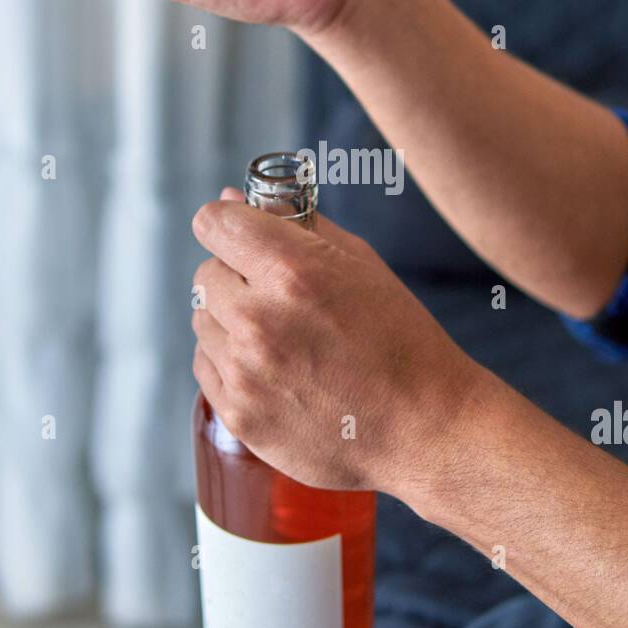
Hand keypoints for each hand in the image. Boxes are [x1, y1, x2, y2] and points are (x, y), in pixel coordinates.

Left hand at [190, 195, 483, 494]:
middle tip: (279, 298)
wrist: (425, 427)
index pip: (215, 223)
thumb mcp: (361, 264)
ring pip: (203, 320)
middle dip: (236, 276)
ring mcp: (245, 372)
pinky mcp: (239, 415)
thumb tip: (231, 199)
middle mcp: (260, 318)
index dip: (227, 224)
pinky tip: (274, 370)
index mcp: (294, 270)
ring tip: (282, 339)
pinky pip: (206, 367)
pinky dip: (230, 363)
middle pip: (206, 273)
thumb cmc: (400, 339)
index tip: (239, 236)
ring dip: (231, 320)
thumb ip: (292, 223)